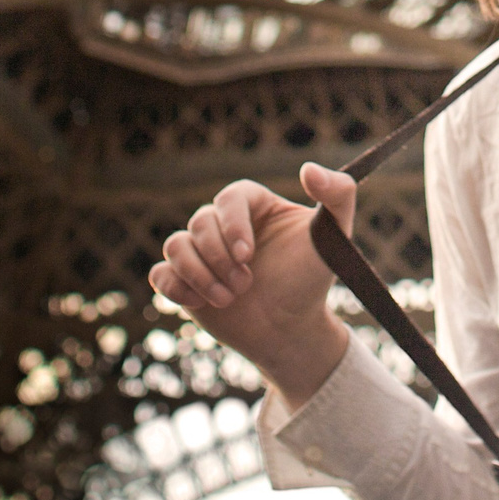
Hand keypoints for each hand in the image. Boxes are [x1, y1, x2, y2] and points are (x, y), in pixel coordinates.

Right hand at [149, 164, 355, 405]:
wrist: (292, 330)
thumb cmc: (312, 280)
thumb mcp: (333, 237)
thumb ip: (338, 195)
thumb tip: (308, 169)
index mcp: (254, 205)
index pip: (230, 197)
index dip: (232, 224)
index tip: (247, 254)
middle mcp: (224, 225)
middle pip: (200, 221)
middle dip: (219, 258)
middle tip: (246, 285)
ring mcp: (201, 253)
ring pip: (175, 245)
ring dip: (198, 275)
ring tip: (229, 299)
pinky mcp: (184, 281)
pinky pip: (160, 274)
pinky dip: (174, 287)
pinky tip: (200, 304)